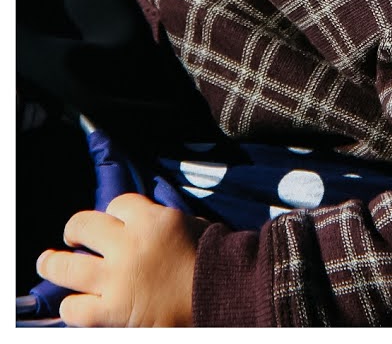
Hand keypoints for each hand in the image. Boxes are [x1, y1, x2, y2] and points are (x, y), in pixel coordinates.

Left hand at [37, 194, 201, 326]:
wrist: (220, 295)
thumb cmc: (210, 261)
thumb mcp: (190, 226)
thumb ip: (161, 222)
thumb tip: (141, 224)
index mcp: (152, 219)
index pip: (117, 203)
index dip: (113, 213)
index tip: (114, 223)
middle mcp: (129, 244)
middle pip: (82, 226)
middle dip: (73, 230)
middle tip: (71, 237)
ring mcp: (116, 279)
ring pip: (66, 267)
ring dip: (52, 264)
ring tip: (47, 263)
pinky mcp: (111, 312)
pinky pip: (74, 308)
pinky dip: (71, 307)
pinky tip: (74, 305)